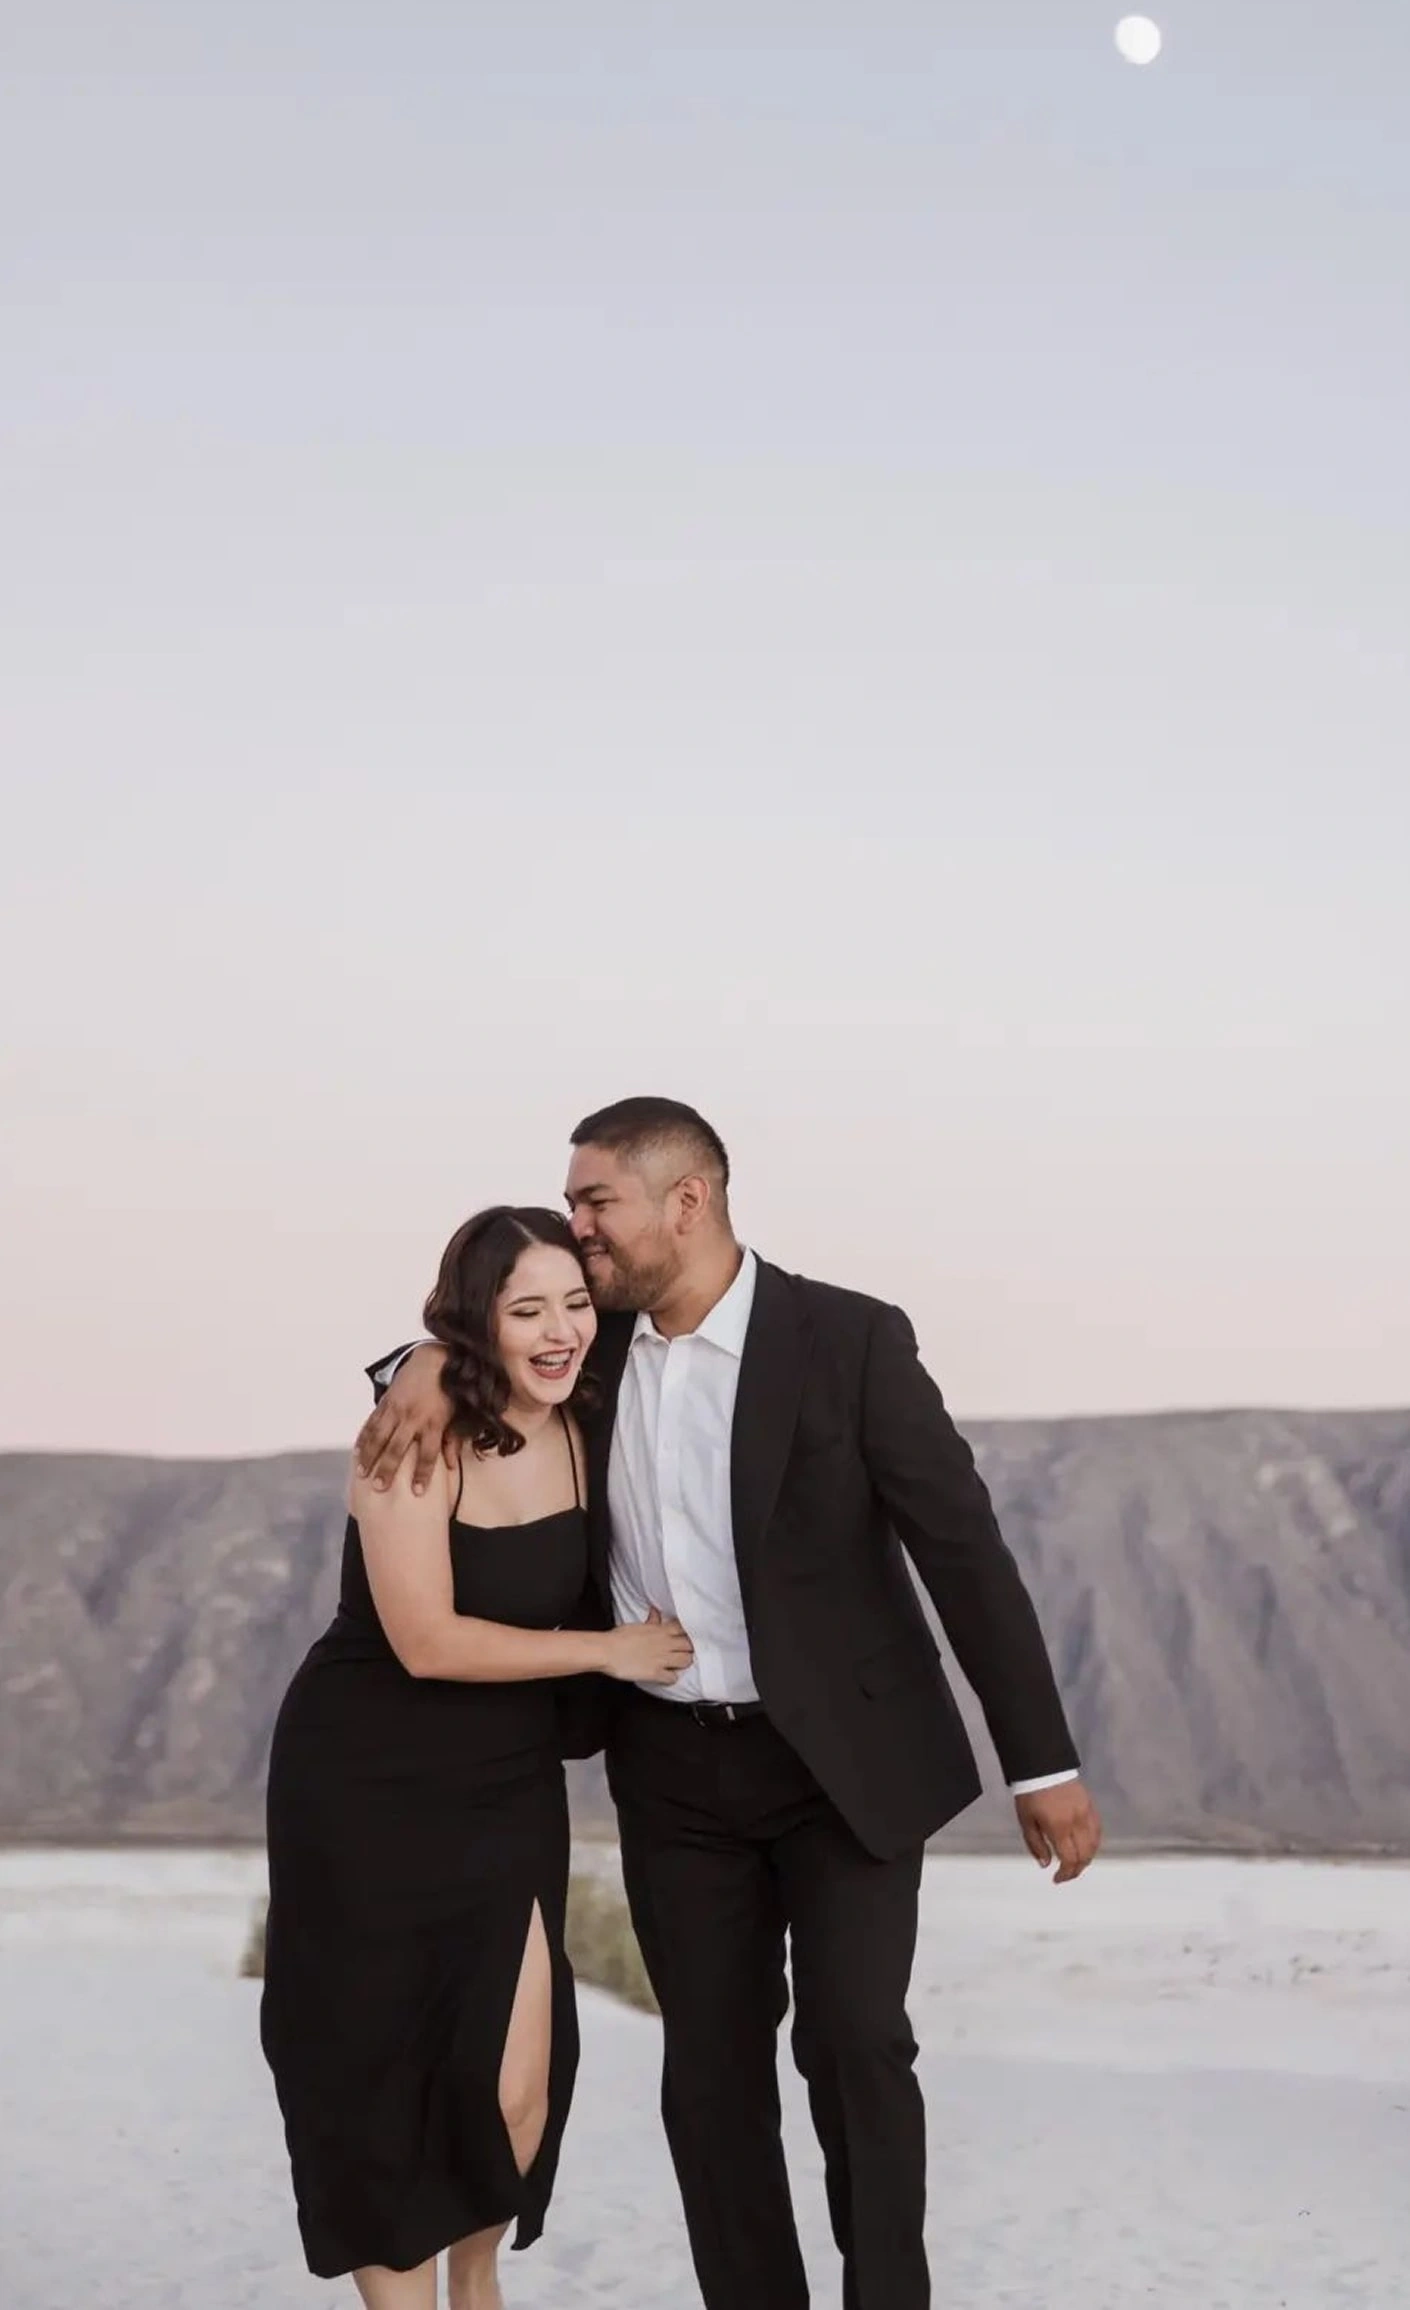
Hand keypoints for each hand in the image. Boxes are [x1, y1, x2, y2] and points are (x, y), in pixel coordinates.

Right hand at [355, 1345, 453, 1494]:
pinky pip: (372, 1423)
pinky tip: (357, 1452)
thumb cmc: (446, 1393)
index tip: (417, 1492)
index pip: (428, 1454)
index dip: (423, 1473)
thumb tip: (450, 1466)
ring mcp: (397, 1409)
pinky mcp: (386, 1402)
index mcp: (433, 1423)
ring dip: (370, 1456)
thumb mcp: (453, 1416)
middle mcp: (413, 1417)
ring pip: (380, 1436)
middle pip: (398, 1448)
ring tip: (362, 1473)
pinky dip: (364, 1438)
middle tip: (379, 1487)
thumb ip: (451, 1441)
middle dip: (388, 1469)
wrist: (433, 1362)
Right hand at [602, 1607, 694, 1685]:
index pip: (684, 1629)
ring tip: (678, 1664)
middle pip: (689, 1645)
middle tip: (683, 1652)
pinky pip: (673, 1678)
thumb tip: (656, 1612)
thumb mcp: (638, 1625)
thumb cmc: (619, 1637)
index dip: (686, 1634)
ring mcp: (662, 1659)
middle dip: (688, 1649)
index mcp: (660, 1630)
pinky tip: (666, 1677)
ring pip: (686, 1661)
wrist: (607, 1650)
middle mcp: (665, 1643)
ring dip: (683, 1663)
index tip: (683, 1637)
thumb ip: (652, 1621)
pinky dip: (671, 1678)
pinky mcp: (656, 1673)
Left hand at [1015, 1779, 1102, 1884]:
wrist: (1042, 1766)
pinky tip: (1085, 1847)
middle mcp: (1077, 1822)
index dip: (1065, 1874)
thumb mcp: (1026, 1821)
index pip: (1070, 1859)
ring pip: (1094, 1845)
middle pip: (1085, 1855)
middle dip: (1076, 1869)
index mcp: (1059, 1827)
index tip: (1057, 1879)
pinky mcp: (1090, 1805)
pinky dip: (1093, 1843)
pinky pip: (1097, 1830)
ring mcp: (1086, 1813)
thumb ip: (1036, 1844)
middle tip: (1065, 1873)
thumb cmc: (1030, 1794)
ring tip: (1075, 1862)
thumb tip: (1046, 1864)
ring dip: (1086, 1858)